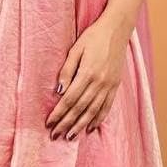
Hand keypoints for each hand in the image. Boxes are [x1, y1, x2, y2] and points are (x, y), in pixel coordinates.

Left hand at [45, 14, 132, 139]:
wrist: (117, 29)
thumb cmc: (93, 36)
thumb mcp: (76, 49)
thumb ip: (67, 70)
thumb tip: (58, 92)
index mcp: (87, 73)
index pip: (69, 99)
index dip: (59, 113)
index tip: (49, 123)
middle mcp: (99, 82)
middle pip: (80, 108)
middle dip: (66, 123)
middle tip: (55, 136)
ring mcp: (109, 85)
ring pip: (93, 111)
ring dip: (81, 125)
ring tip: (70, 137)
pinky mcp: (116, 85)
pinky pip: (107, 106)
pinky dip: (98, 118)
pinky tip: (91, 127)